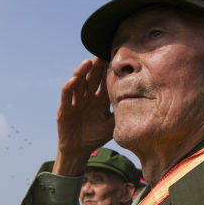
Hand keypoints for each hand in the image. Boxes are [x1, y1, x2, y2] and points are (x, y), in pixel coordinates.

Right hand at [53, 59, 113, 175]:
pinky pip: (66, 96)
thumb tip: (140, 104)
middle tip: (102, 53)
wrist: (79, 150)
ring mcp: (75, 101)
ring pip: (78, 83)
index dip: (108, 71)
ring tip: (88, 62)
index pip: (104, 81)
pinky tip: (73, 81)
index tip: (115, 58)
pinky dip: (69, 88)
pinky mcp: (64, 109)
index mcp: (99, 99)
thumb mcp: (112, 124)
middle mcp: (87, 96)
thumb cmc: (96, 136)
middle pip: (91, 77)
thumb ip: (121, 113)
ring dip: (82, 72)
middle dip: (96, 66)